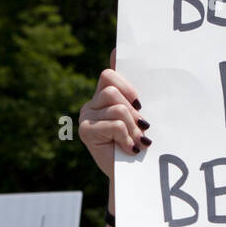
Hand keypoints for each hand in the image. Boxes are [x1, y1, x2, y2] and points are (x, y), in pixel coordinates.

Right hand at [78, 49, 150, 179]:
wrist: (131, 175)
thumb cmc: (137, 144)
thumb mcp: (137, 116)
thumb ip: (130, 92)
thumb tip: (114, 50)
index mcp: (102, 97)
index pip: (109, 75)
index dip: (126, 87)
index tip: (139, 105)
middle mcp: (91, 105)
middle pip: (113, 91)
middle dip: (133, 113)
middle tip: (141, 130)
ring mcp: (85, 117)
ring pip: (117, 108)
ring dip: (132, 128)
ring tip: (136, 141)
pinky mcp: (85, 131)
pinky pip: (114, 125)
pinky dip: (126, 138)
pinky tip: (128, 148)